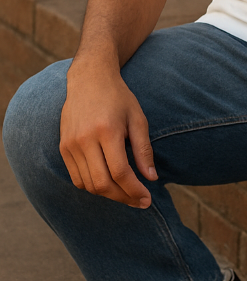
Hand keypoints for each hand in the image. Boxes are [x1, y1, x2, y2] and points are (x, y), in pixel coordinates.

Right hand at [59, 62, 156, 207]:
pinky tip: (108, 183)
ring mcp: (71, 145)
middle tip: (139, 201)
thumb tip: (151, 178)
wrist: (89, 79)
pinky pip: (77, 178)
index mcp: (107, 131)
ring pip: (88, 185)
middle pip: (102, 184)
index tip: (147, 199)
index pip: (120, 172)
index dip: (134, 190)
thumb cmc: (118, 97)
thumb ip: (143, 149)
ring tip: (126, 193)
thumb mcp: (137, 118)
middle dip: (123, 197)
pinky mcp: (63, 147)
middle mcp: (85, 140)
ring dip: (109, 195)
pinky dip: (92, 186)